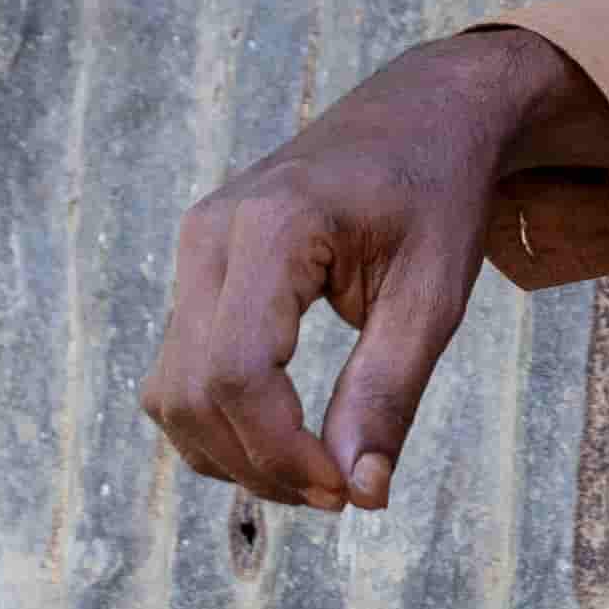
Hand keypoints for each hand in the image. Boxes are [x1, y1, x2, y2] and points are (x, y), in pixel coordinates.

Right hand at [139, 27, 608, 510]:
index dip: (280, 450)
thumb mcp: (434, 295)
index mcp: (275, 225)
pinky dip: (221, 423)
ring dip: (233, 454)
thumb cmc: (438, 195)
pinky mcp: (199, 268)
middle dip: (259, 464)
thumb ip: (390, 391)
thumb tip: (361, 495)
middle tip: (339, 492)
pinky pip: (180, 371)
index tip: (342, 491)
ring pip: (171, 392)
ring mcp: (196, 247)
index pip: (236, 370)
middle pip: (193, 391)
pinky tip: (286, 437)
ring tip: (317, 471)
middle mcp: (213, 233)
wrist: (421, 114)